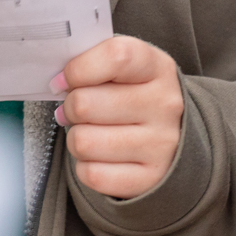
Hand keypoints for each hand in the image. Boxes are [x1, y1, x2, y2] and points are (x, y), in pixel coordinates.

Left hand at [53, 35, 182, 199]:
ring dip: (76, 138)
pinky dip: (85, 166)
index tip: (64, 80)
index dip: (78, 69)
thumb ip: (94, 62)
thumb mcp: (126, 67)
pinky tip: (99, 155)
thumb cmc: (136, 93)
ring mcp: (161, 144)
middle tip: (76, 109)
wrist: (177, 134)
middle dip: (70, 107)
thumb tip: (58, 82)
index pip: (115, 57)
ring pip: (83, 142)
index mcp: (157, 68)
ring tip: (88, 132)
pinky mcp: (150, 178)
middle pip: (85, 105)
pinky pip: (92, 175)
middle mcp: (164, 105)